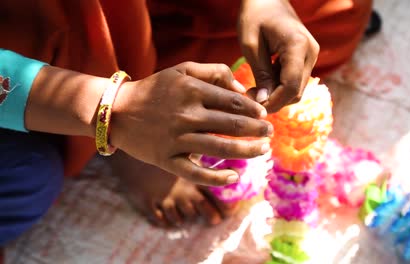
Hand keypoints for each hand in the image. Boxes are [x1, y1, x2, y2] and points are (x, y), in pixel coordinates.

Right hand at [110, 62, 272, 185]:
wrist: (116, 111)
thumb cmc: (155, 89)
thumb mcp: (182, 71)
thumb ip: (213, 72)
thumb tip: (242, 89)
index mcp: (191, 91)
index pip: (233, 102)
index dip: (254, 109)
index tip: (264, 115)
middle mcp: (186, 115)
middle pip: (232, 125)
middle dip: (257, 130)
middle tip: (270, 133)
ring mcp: (176, 140)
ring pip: (221, 149)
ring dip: (247, 151)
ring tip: (263, 150)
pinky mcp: (166, 160)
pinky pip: (196, 174)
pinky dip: (216, 178)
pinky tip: (233, 177)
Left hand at [238, 0, 319, 112]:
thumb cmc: (255, 16)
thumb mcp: (251, 44)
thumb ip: (260, 73)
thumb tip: (264, 101)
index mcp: (298, 45)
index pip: (291, 86)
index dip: (273, 101)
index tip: (253, 105)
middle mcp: (310, 52)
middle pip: (296, 92)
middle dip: (274, 101)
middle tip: (251, 98)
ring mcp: (311, 56)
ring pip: (297, 89)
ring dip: (277, 95)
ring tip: (255, 89)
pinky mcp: (306, 59)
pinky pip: (296, 81)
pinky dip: (280, 86)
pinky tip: (263, 80)